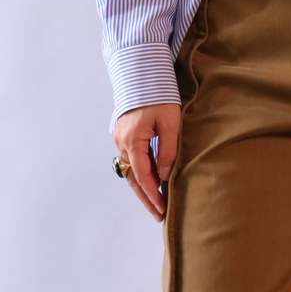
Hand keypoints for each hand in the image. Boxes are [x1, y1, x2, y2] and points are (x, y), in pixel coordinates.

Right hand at [113, 103, 182, 221]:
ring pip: (130, 173)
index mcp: (132, 140)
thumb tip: (164, 176)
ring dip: (143, 190)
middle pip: (133, 179)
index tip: (162, 209)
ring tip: (156, 206)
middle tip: (159, 216)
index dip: (153, 195)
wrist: (142, 75)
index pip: (142, 176)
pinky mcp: (123, 138)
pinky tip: (151, 186)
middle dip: (147, 199)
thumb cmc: (159, 96)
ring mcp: (120, 141)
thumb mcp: (169, 123)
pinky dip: (140, 177)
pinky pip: (131, 163)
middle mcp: (122, 143)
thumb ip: (167, 150)